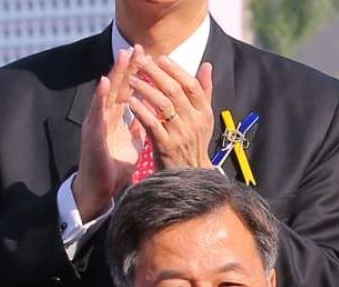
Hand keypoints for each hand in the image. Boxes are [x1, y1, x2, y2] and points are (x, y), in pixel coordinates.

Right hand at [73, 49, 143, 219]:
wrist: (99, 189)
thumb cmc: (113, 168)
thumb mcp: (131, 145)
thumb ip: (136, 129)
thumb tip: (146, 116)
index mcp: (114, 119)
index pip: (127, 91)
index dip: (136, 75)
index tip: (146, 57)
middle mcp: (104, 117)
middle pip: (117, 87)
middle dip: (127, 67)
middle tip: (136, 47)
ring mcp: (97, 123)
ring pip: (106, 94)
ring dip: (114, 74)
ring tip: (122, 56)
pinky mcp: (93, 133)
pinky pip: (97, 111)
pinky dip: (100, 96)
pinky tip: (105, 81)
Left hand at [129, 48, 214, 169]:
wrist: (191, 176)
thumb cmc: (193, 144)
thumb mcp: (204, 118)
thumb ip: (204, 91)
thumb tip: (207, 65)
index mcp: (204, 113)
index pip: (191, 85)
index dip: (175, 70)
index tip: (160, 58)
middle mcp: (194, 122)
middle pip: (175, 91)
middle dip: (156, 74)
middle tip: (140, 61)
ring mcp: (181, 134)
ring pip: (163, 105)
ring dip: (145, 89)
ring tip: (132, 79)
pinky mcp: (167, 146)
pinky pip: (152, 124)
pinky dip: (142, 111)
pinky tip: (132, 102)